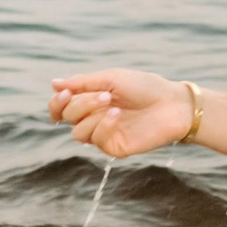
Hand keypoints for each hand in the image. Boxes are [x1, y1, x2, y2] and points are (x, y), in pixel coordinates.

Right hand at [47, 69, 193, 158]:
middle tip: (103, 95)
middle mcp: (94, 118)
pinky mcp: (114, 147)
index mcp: (91, 100)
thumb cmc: (145, 87)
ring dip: (90, 114)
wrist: (172, 104)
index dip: (57, 103)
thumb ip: (82, 83)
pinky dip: (102, 125)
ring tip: (111, 103)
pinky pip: (95, 140)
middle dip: (79, 104)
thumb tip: (54, 83)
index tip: (65, 93)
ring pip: (77, 132)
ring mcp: (103, 134)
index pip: (61, 107)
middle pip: (66, 118)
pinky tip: (117, 115)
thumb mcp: (111, 78)